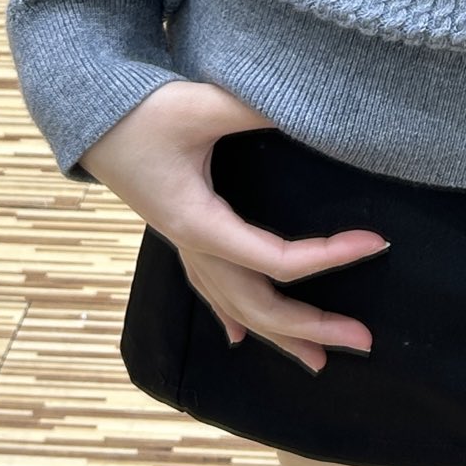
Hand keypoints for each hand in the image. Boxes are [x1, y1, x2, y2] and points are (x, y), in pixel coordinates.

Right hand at [80, 79, 390, 372]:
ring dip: (279, 333)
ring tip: (319, 360)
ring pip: (236, 305)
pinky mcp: (180, 232)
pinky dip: (233, 316)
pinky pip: (210, 289)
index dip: (330, 257)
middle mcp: (194, 246)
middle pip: (260, 303)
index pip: (278, 259)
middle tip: (364, 338)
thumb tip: (311, 108)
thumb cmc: (143, 110)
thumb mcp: (202, 105)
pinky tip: (241, 338)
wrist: (89, 114)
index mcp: (201, 224)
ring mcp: (184, 245)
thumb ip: (255, 109)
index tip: (375, 242)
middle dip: (312, 325)